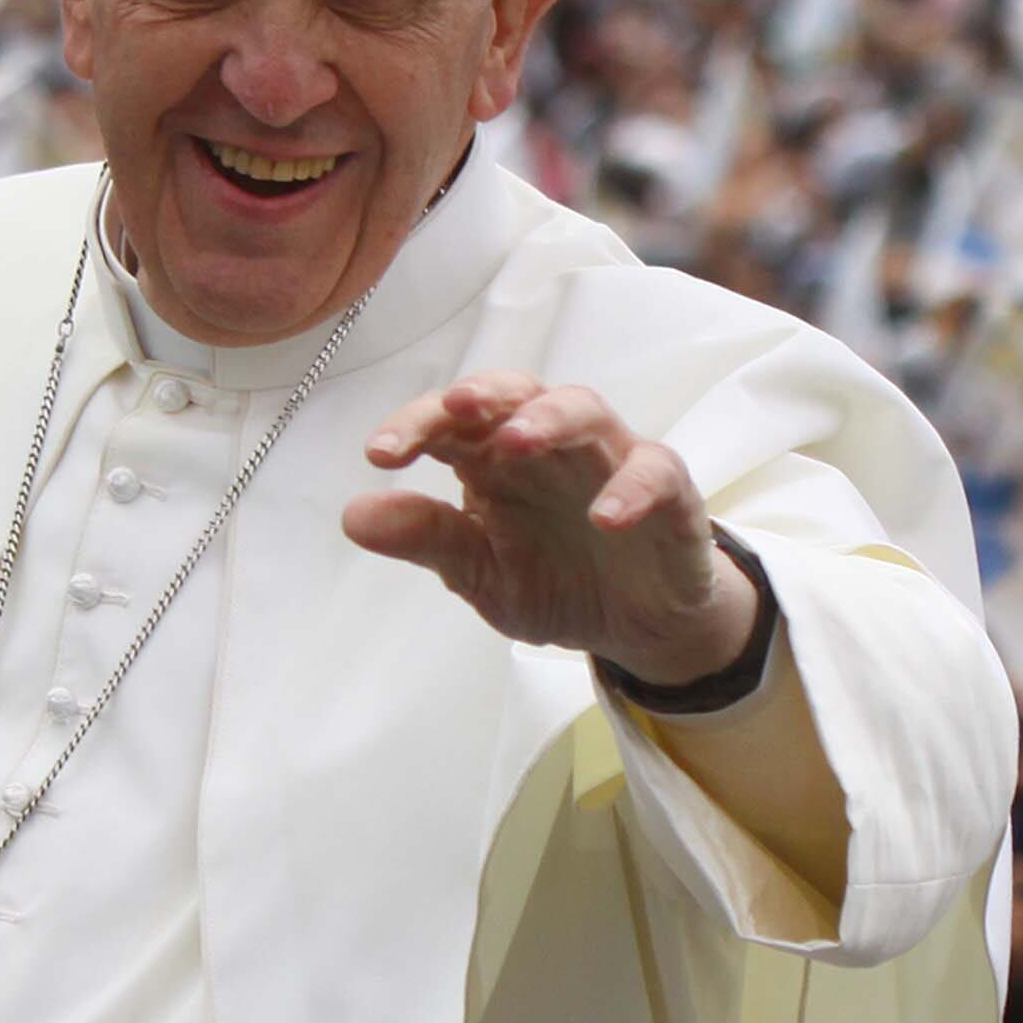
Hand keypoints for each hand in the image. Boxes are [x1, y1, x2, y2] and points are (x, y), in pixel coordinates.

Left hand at [342, 372, 757, 685]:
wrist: (635, 627)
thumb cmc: (554, 580)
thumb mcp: (479, 573)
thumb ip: (427, 539)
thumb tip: (352, 517)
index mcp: (494, 459)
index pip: (451, 423)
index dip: (415, 427)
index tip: (379, 454)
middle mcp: (551, 448)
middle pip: (518, 394)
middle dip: (486, 394)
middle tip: (456, 408)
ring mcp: (611, 463)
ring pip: (586, 412)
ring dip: (550, 419)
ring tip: (516, 442)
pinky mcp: (669, 496)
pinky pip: (656, 472)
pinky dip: (631, 487)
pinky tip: (604, 516)